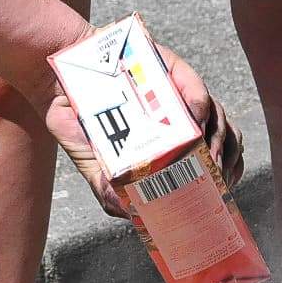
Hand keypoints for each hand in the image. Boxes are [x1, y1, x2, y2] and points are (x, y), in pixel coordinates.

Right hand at [41, 41, 245, 217]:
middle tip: (216, 178)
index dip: (226, 171)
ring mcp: (177, 91)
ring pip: (215, 113)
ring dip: (217, 137)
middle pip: (223, 136)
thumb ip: (111, 190)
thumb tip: (132, 216)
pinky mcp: (167, 66)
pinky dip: (199, 103)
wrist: (55, 84)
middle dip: (226, 158)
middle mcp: (181, 115)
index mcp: (174, 139)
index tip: (224, 190)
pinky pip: (193, 84)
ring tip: (208, 156)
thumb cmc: (80, 123)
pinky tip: (194, 119)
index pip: (215, 156)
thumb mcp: (94, 165)